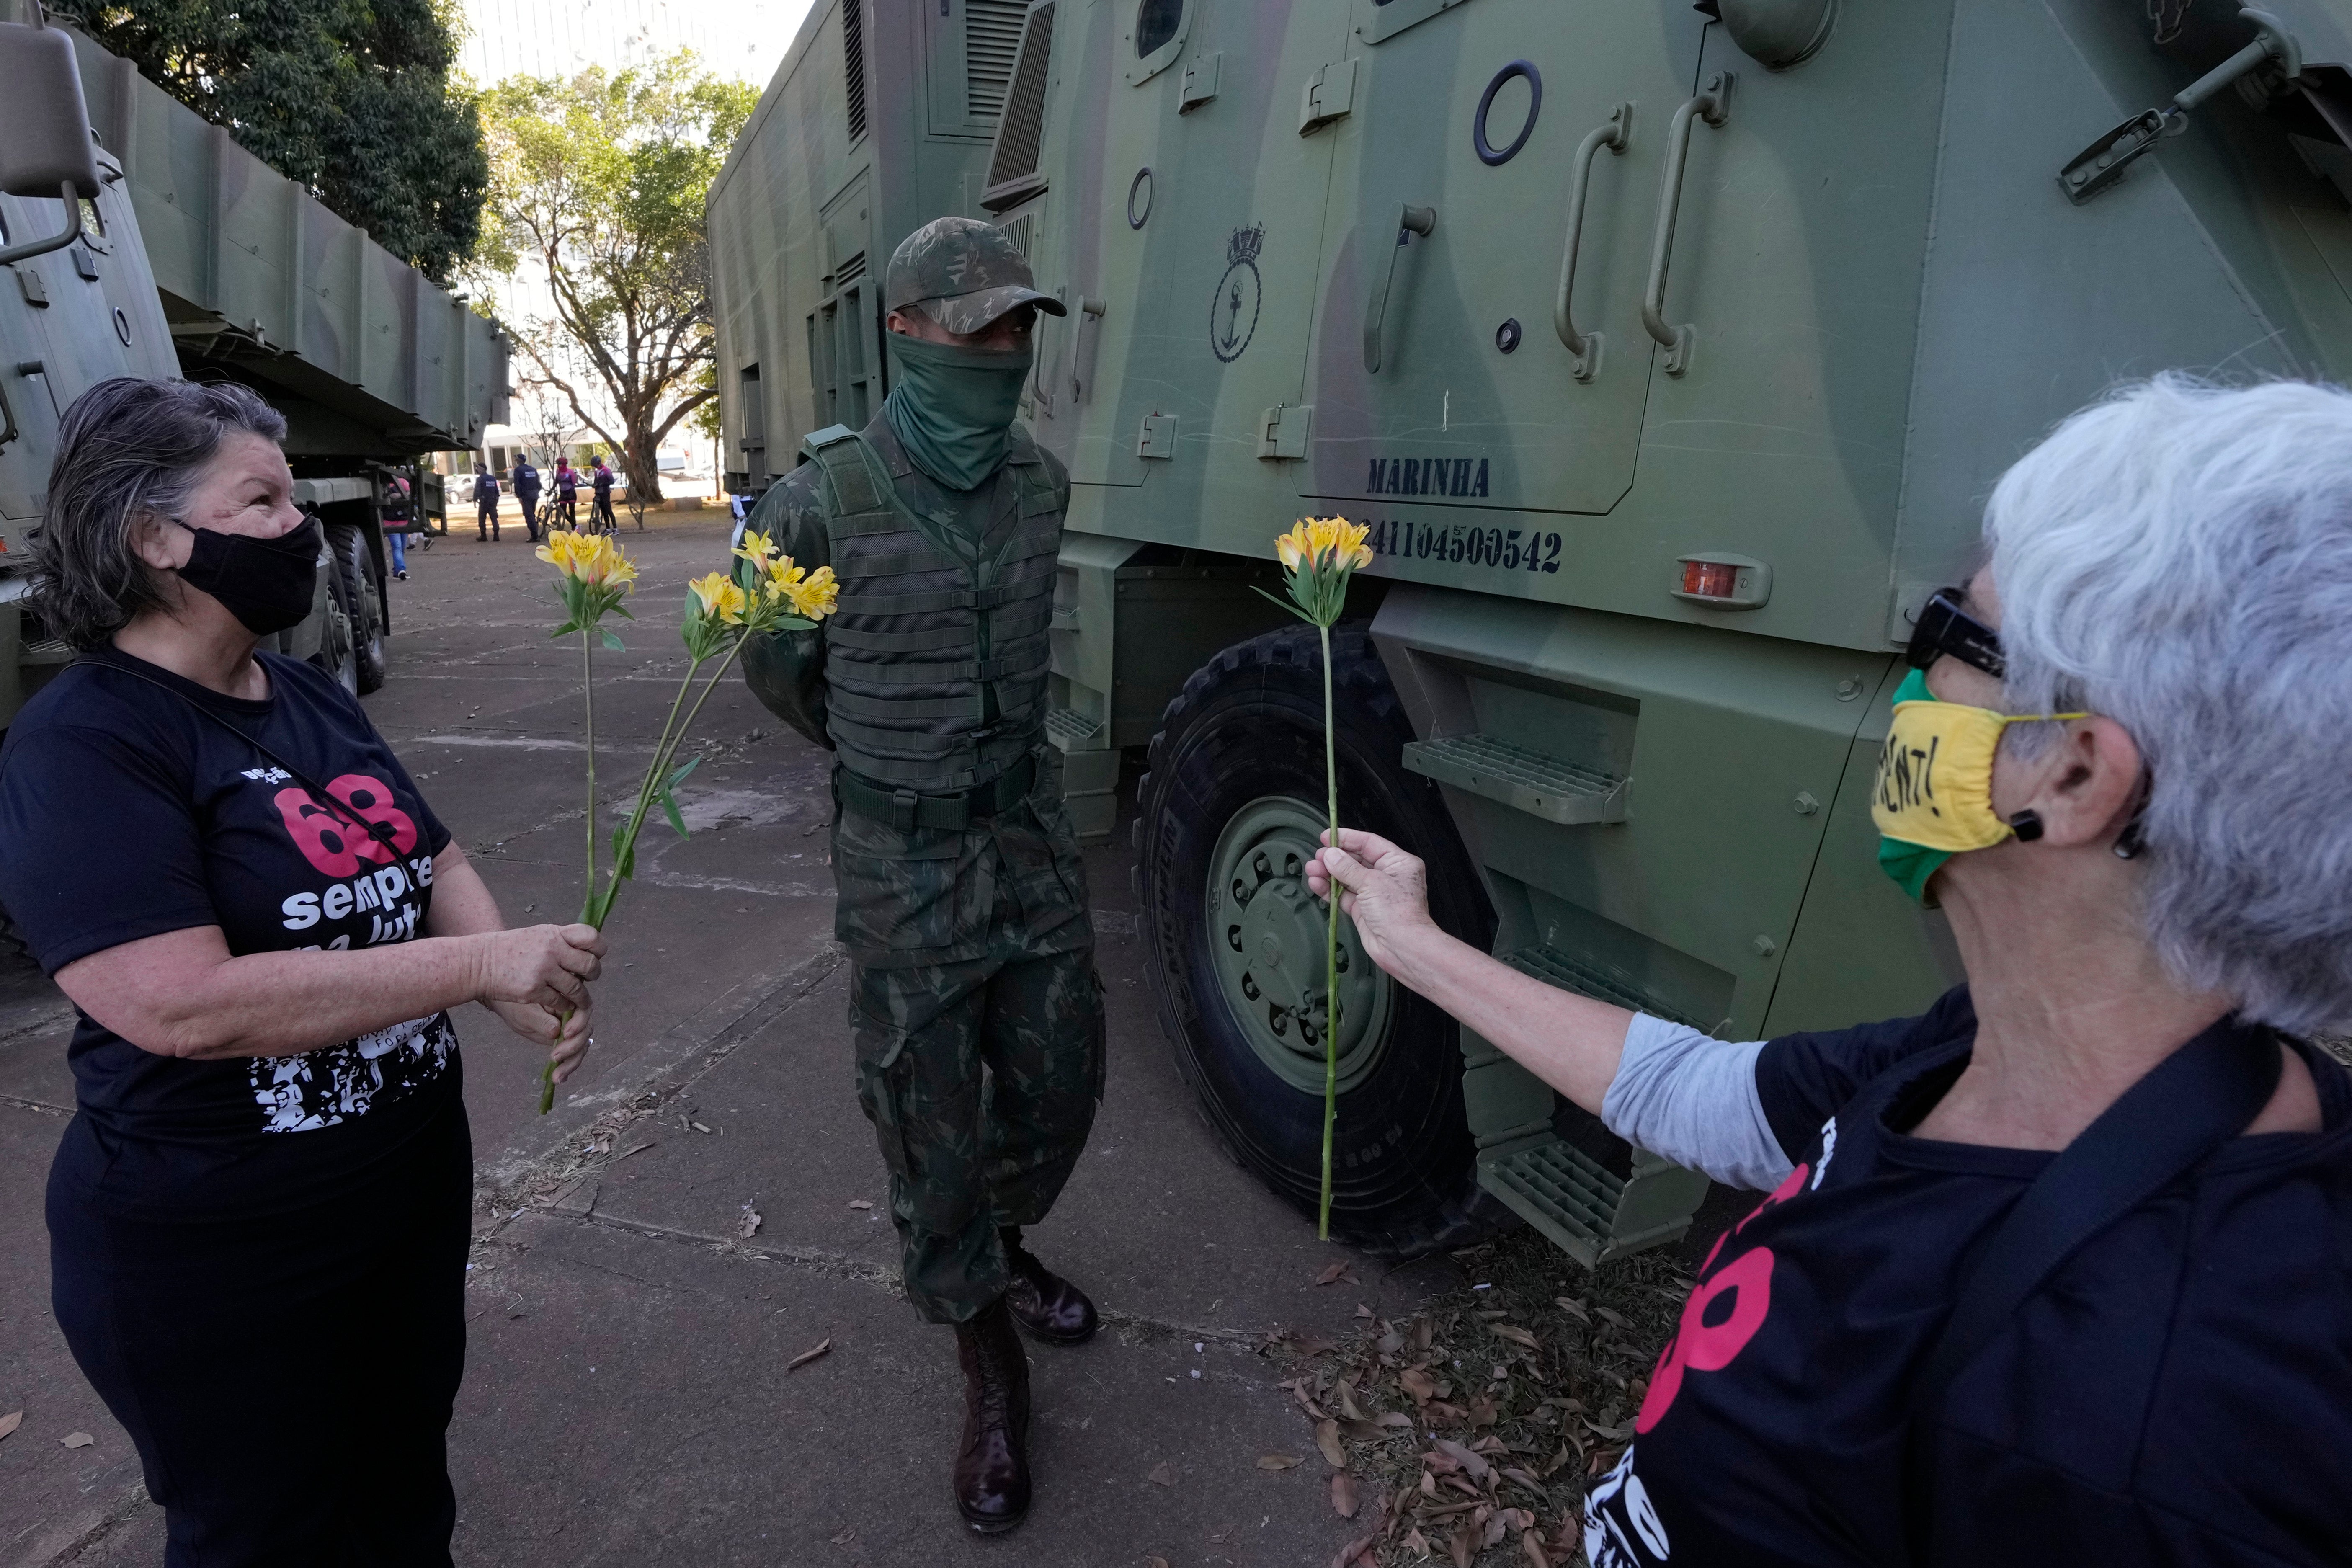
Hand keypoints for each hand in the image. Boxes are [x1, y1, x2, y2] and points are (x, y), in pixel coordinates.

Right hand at [478, 924, 602, 1014]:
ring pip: (577, 988)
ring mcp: (543, 970)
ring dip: (580, 997)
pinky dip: (563, 1005)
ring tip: (578, 998)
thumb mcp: (539, 935)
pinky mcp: (534, 990)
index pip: (591, 937)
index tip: (595, 956)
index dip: (598, 949)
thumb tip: (590, 953)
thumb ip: (563, 941)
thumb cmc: (513, 949)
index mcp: (555, 934)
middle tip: (588, 979)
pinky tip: (560, 1003)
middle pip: (590, 966)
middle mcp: (552, 949)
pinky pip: (560, 1001)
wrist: (480, 962)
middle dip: (593, 975)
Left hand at [484, 996, 596, 1084]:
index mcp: (566, 1000)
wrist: (508, 1007)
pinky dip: (567, 1066)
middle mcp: (573, 1014)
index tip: (565, 1034)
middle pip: (584, 1031)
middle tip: (555, 1058)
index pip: (583, 1010)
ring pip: (581, 1046)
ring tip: (556, 1077)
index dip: (578, 1023)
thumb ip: (541, 1020)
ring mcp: (570, 1029)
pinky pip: (572, 1054)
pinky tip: (560, 1078)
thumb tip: (556, 1032)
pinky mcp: (564, 1041)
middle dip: (573, 1047)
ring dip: (571, 1062)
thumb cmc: (515, 1005)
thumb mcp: (525, 1012)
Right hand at [1307, 828, 1435, 979]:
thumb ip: (1347, 867)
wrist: (1402, 947)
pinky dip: (1330, 890)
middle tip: (1317, 856)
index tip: (1327, 837)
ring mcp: (1374, 894)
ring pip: (1347, 878)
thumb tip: (1330, 855)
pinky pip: (1344, 895)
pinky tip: (1316, 884)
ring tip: (1311, 869)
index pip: (1369, 843)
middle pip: (1357, 860)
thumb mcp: (1371, 882)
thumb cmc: (1397, 912)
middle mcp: (1387, 876)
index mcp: (1398, 863)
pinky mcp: (1364, 910)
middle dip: (1335, 858)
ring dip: (1329, 874)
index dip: (1347, 839)